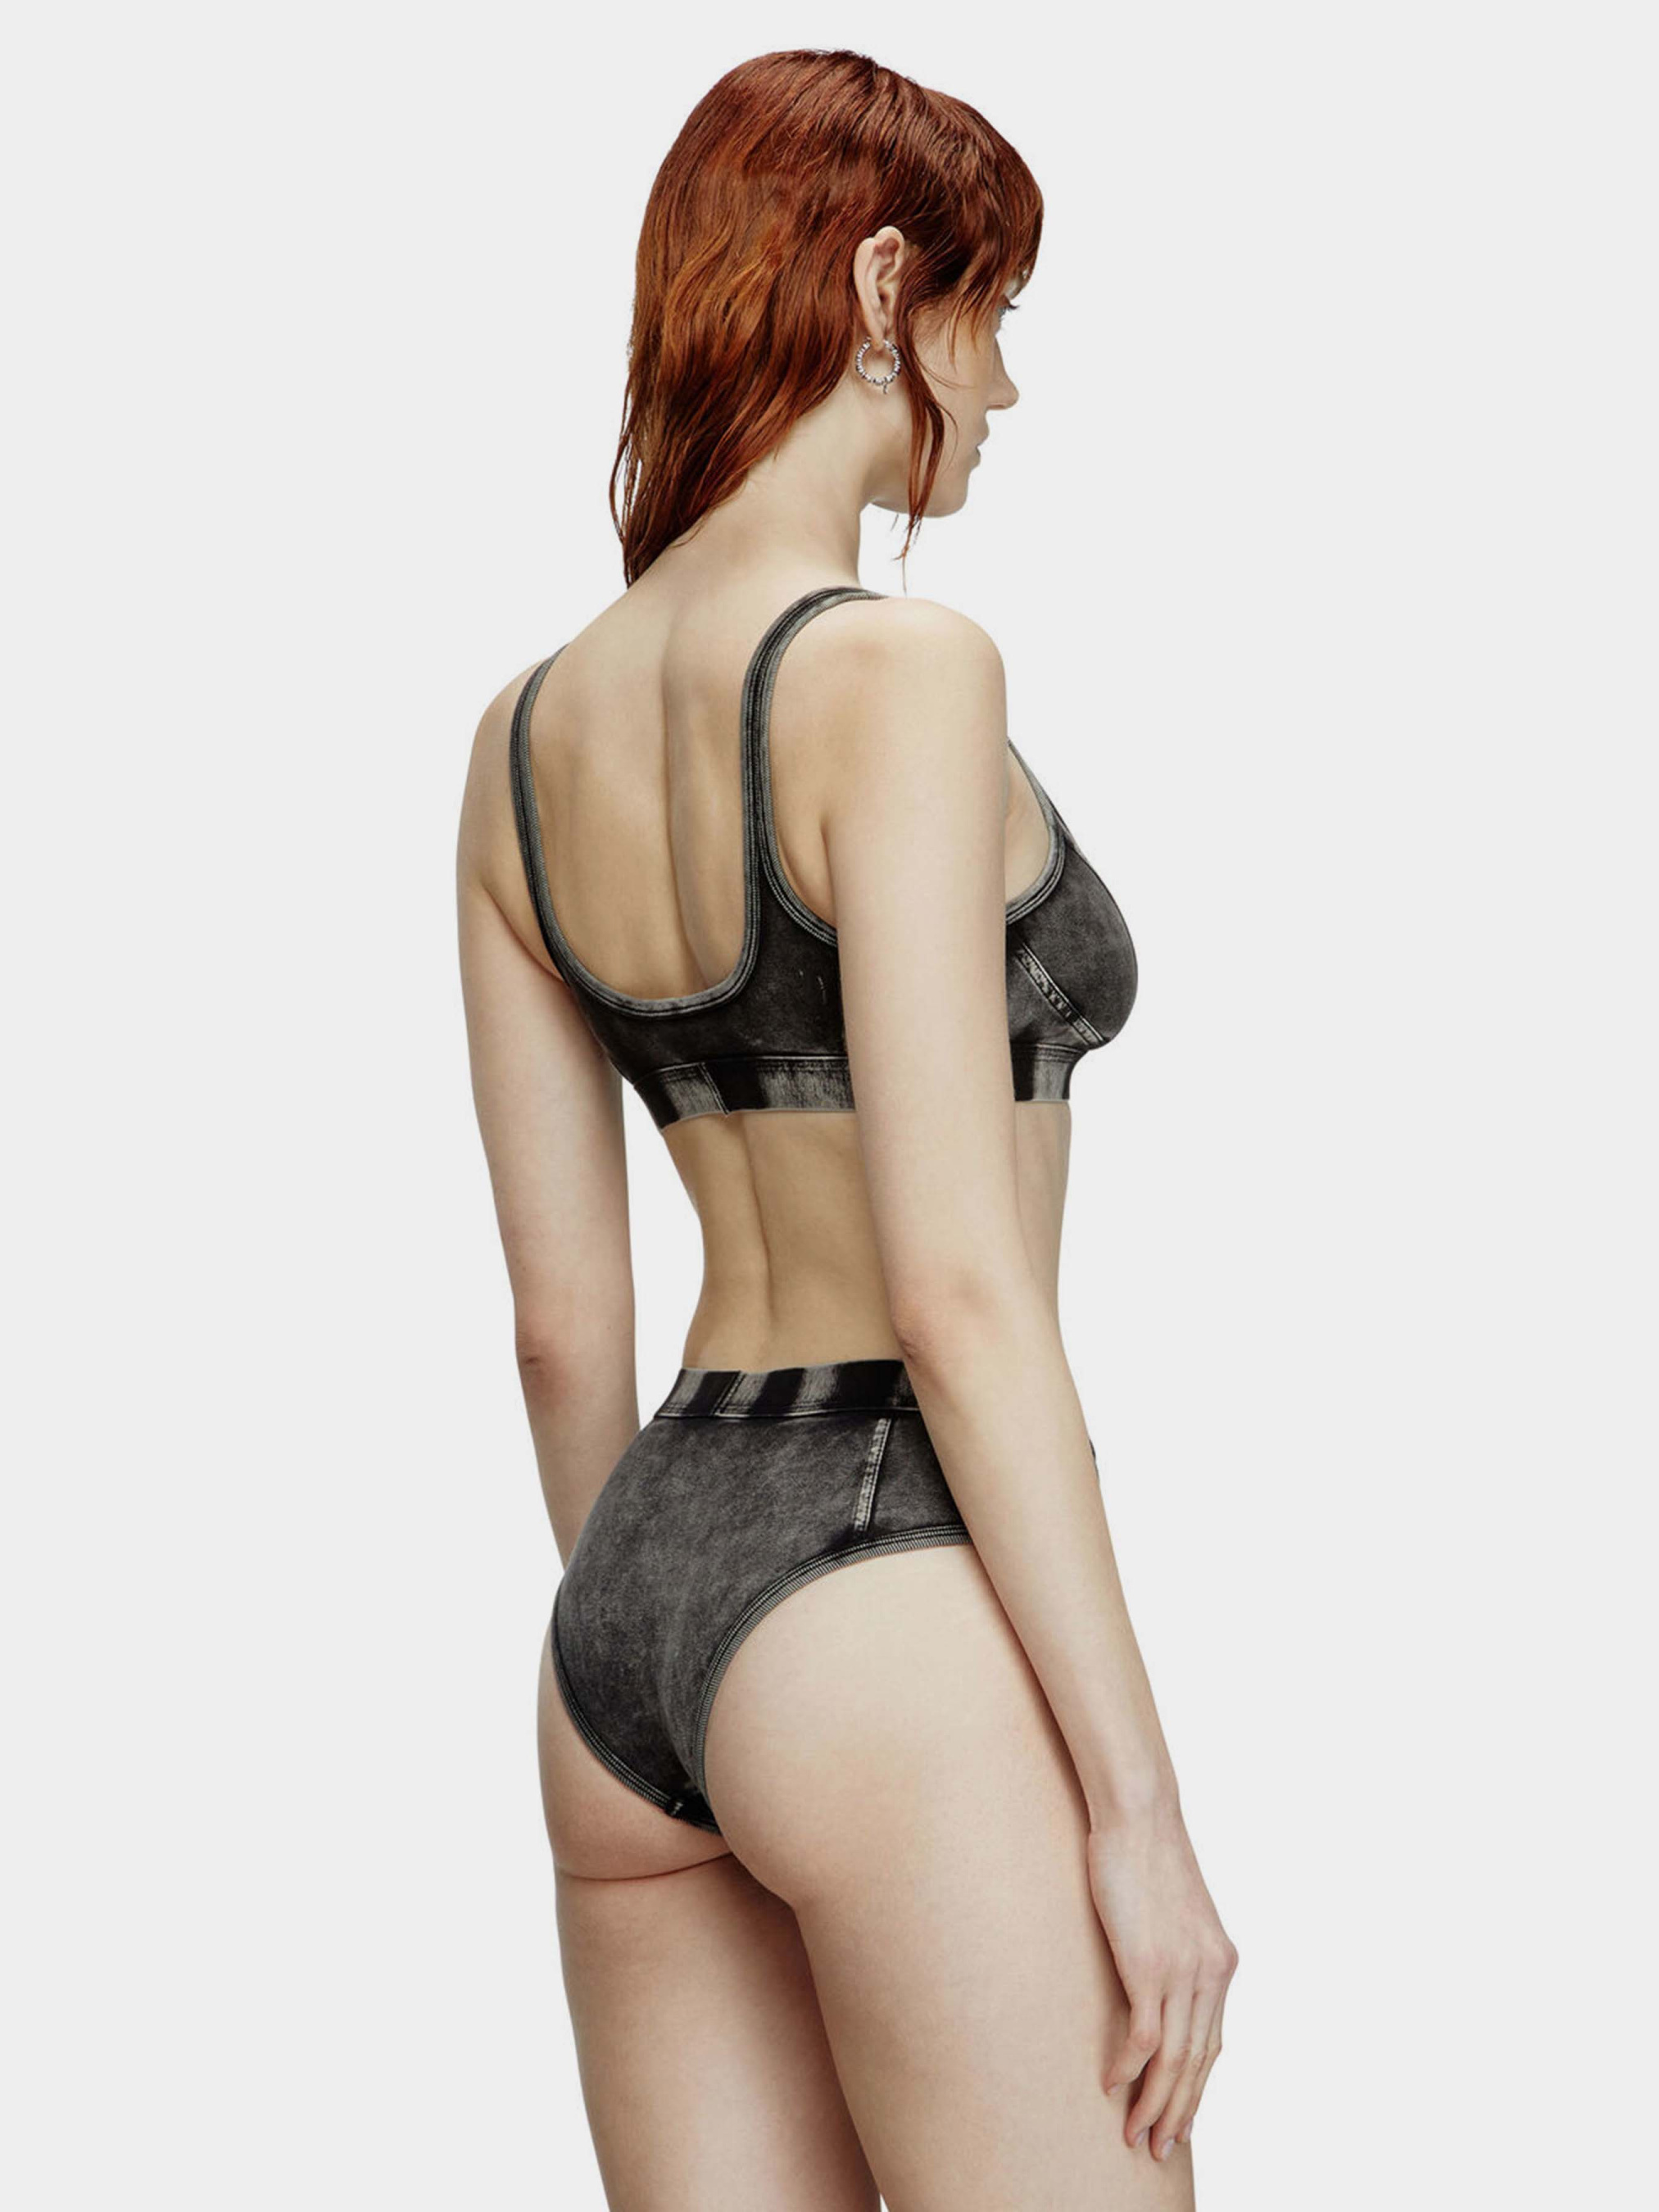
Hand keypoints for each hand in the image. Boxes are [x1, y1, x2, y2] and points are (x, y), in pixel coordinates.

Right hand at [1086, 1799, 1237, 2159]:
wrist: (1140, 1814)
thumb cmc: (1146, 1855)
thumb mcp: (1175, 1914)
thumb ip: (1176, 1953)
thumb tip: (1157, 1984)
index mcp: (1221, 1963)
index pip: (1213, 2044)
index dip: (1196, 2089)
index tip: (1180, 2120)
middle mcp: (1211, 1973)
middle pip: (1199, 2063)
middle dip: (1179, 2111)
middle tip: (1159, 2147)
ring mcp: (1182, 1971)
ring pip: (1176, 2060)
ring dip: (1155, 2103)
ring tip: (1136, 2134)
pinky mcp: (1148, 1965)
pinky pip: (1145, 2036)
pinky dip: (1129, 2068)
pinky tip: (1113, 2084)